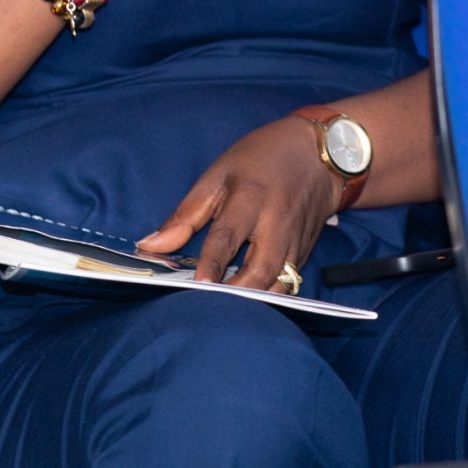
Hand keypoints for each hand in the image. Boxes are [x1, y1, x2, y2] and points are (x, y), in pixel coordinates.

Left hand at [137, 116, 338, 290]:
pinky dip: (268, 296)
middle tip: (209, 307)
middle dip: (236, 293)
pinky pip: (288, 283)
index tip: (196, 286)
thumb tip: (149, 245)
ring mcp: (295, 241)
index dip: (211, 264)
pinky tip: (246, 305)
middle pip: (260, 269)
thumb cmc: (260, 159)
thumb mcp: (217, 175)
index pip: (228, 236)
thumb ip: (185, 215)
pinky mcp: (304, 253)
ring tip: (225, 313)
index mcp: (251, 197)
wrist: (317, 155)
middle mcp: (277, 222)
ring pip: (279, 283)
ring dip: (254, 301)